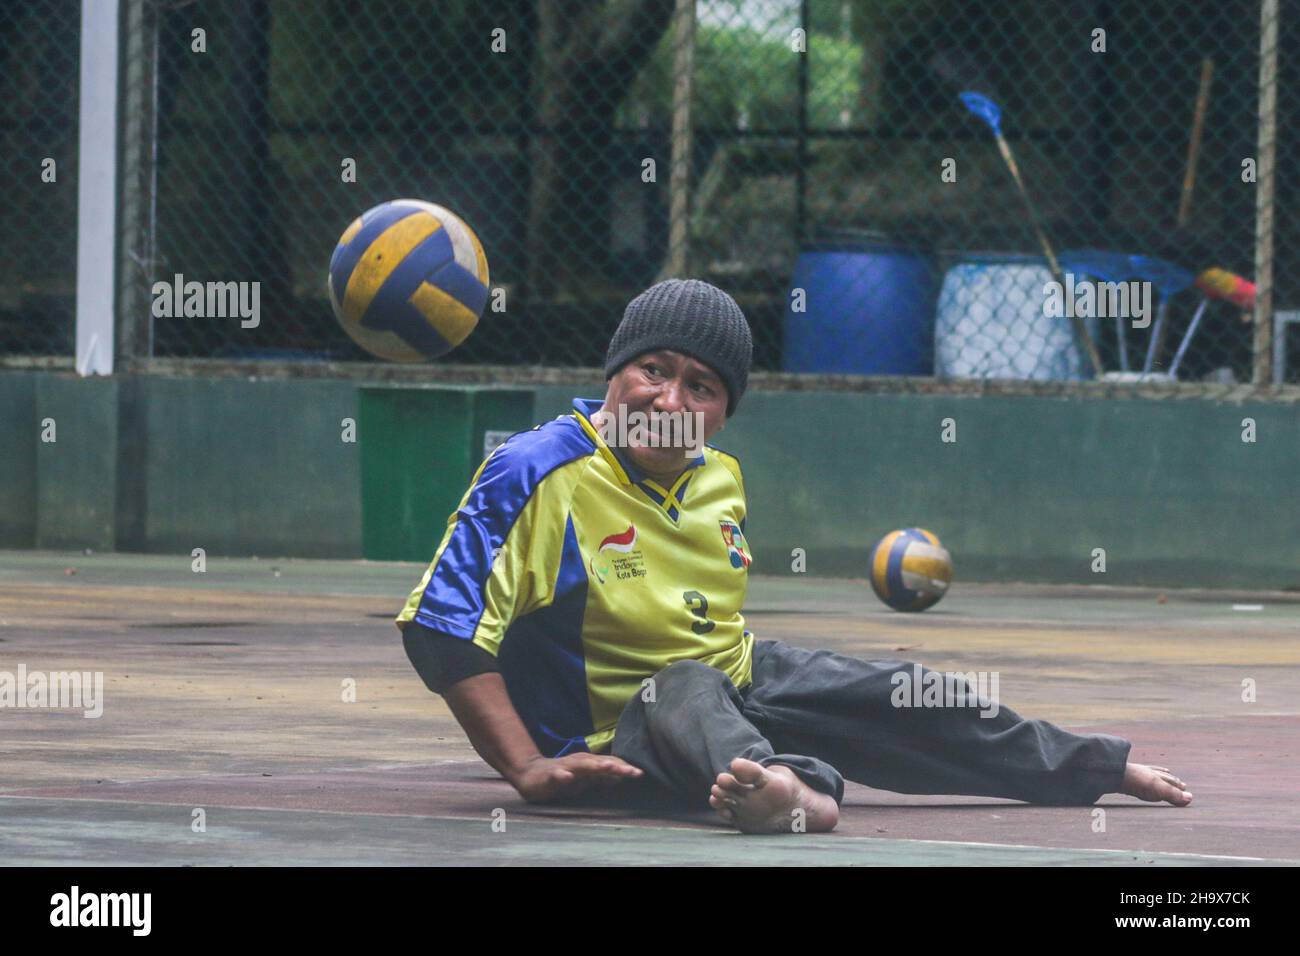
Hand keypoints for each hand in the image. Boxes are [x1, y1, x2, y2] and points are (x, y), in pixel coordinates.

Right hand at [511, 753, 643, 803]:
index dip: (625, 768)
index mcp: (589, 764)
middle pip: (601, 763)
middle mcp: (579, 762)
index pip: (610, 764)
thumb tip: (621, 777)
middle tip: (632, 771)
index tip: (641, 774)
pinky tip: (568, 777)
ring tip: (609, 767)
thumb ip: (602, 778)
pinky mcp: (550, 775)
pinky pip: (557, 775)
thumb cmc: (562, 778)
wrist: (531, 775)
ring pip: (582, 766)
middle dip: (617, 766)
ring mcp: (565, 767)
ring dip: (595, 766)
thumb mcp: (585, 780)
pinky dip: (563, 775)